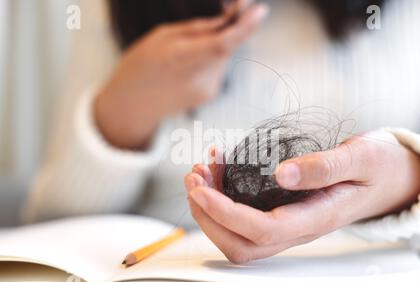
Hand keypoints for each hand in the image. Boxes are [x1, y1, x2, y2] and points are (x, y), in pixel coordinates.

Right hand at [95, 0, 267, 149]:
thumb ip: (196, 29)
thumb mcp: (161, 35)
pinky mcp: (209, 95)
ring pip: (224, 57)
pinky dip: (212, 58)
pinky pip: (218, 68)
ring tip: (188, 49)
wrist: (133, 105)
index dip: (244, 27)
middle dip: (232, 29)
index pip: (223, 44)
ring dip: (217, 44)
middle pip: (228, 47)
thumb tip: (226, 20)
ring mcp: (206, 90)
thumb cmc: (141, 66)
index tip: (259, 11)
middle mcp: (198, 78)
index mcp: (181, 59)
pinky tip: (190, 64)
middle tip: (227, 13)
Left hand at [184, 130, 419, 263]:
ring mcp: (289, 224)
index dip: (225, 213)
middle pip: (240, 245)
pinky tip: (219, 168)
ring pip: (238, 236)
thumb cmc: (376, 168)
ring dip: (210, 208)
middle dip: (207, 216)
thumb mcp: (359, 158)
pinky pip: (245, 218)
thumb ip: (323, 167)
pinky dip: (222, 197)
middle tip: (194, 178)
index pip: (261, 230)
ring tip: (201, 170)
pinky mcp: (282, 214)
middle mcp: (298, 229)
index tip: (200, 188)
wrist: (388, 179)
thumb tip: (282, 173)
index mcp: (317, 217)